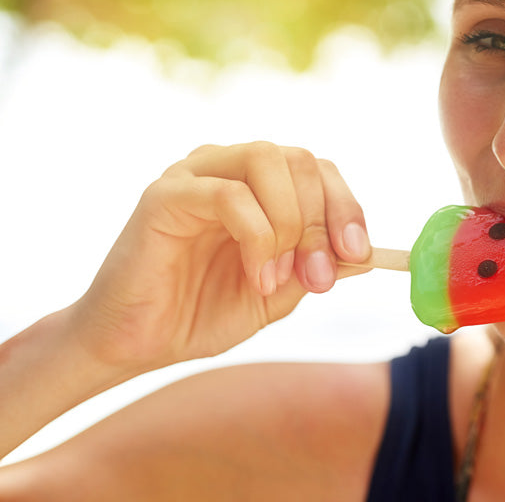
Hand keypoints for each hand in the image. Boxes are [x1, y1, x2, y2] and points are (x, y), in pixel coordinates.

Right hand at [69, 142, 371, 373]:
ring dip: (289, 222)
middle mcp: (227, 168)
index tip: (358, 254)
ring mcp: (194, 176)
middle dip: (322, 220)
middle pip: (300, 159)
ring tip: (277, 278)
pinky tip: (255, 277)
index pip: (318, 169)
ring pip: (266, 159)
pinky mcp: (164, 197)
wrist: (137, 345)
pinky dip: (257, 236)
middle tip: (318, 277)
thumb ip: (319, 266)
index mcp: (258, 185)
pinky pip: (229, 195)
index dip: (346, 207)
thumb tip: (368, 253)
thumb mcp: (279, 292)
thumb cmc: (202, 313)